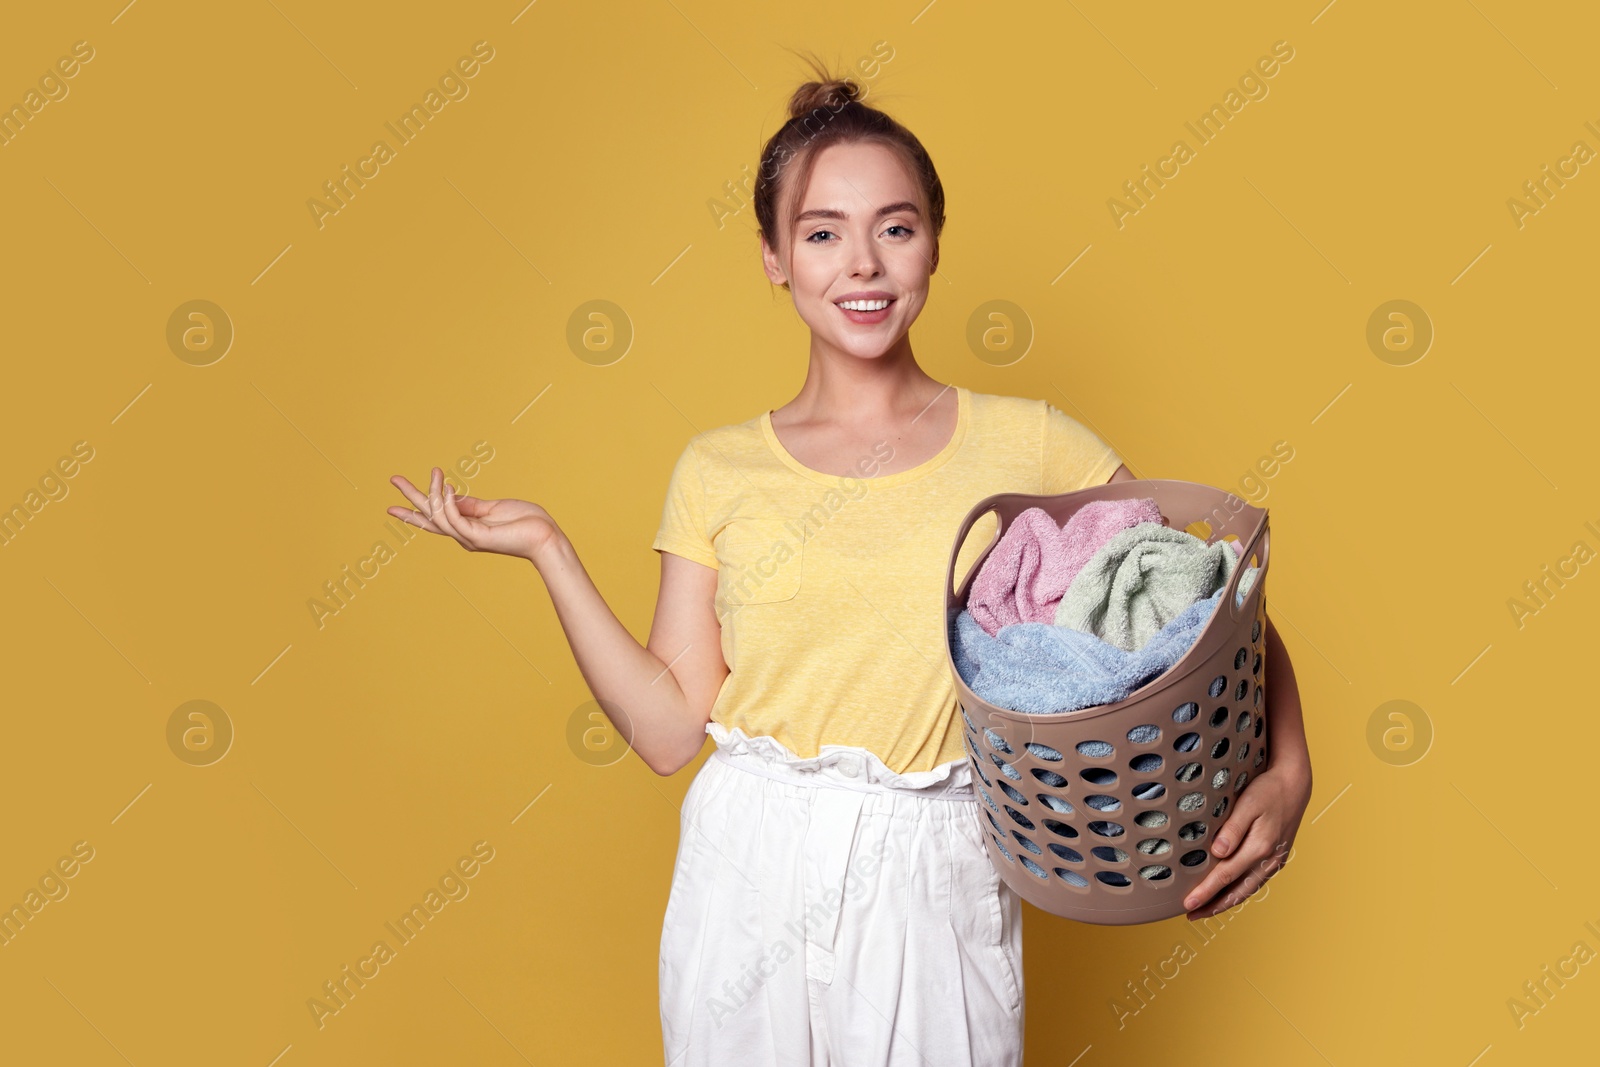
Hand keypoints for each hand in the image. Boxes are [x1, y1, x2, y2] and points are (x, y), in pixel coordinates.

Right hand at [387, 467, 560, 561]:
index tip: (393, 505)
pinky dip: (448, 502)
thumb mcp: (492, 508)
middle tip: (393, 478)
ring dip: (433, 492)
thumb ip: (470, 504)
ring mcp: (469, 538)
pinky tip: (447, 486)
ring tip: (434, 472)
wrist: (545, 535)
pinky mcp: (478, 537)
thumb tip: (450, 494)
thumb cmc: (524, 521)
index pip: (434, 519)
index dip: (414, 511)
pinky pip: (454, 519)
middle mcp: (463, 536)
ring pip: (439, 515)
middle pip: (429, 517)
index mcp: (466, 529)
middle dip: (411, 498)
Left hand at [1180, 760, 1310, 919]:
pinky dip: (1239, 891)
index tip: (1188, 904)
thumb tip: (1217, 852)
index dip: (1206, 892)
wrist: (1294, 784)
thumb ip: (1232, 829)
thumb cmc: (1268, 790)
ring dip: (1226, 902)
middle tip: (1191, 915)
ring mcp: (1275, 861)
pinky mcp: (1276, 858)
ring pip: (1248, 890)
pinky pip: (1255, 881)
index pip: (1226, 876)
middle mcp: (1269, 859)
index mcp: (1260, 847)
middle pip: (1237, 891)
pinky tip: (1228, 892)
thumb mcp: (1247, 804)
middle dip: (1214, 906)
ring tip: (1206, 909)